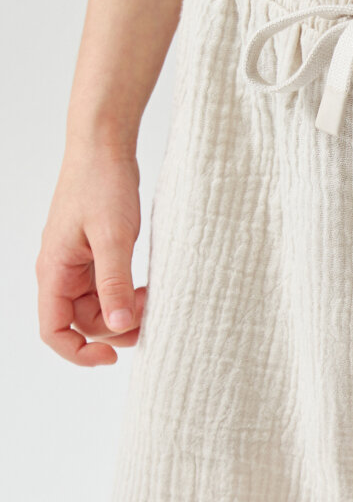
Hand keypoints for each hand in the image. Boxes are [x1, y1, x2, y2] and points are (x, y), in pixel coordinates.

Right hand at [36, 142, 145, 365]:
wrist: (104, 146)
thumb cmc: (102, 184)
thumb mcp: (113, 236)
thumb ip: (113, 282)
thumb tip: (115, 326)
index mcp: (54, 271)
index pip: (53, 330)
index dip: (78, 352)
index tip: (112, 355)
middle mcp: (61, 272)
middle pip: (84, 322)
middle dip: (116, 326)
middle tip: (148, 309)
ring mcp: (78, 263)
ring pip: (100, 307)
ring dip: (125, 309)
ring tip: (151, 294)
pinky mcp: (96, 254)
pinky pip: (109, 287)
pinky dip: (128, 292)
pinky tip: (147, 285)